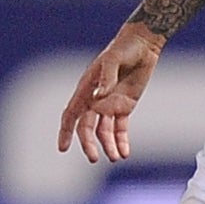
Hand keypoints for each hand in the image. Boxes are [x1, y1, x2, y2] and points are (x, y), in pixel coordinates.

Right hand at [56, 26, 164, 164]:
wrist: (142, 44)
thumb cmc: (124, 48)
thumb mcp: (113, 60)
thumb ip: (106, 79)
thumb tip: (97, 98)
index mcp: (86, 88)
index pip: (72, 114)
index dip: (66, 131)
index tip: (63, 148)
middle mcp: (95, 99)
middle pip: (87, 127)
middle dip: (88, 144)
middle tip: (93, 159)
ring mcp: (110, 104)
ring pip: (104, 131)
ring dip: (107, 146)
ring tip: (115, 158)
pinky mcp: (125, 107)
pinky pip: (120, 128)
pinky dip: (121, 141)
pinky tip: (124, 153)